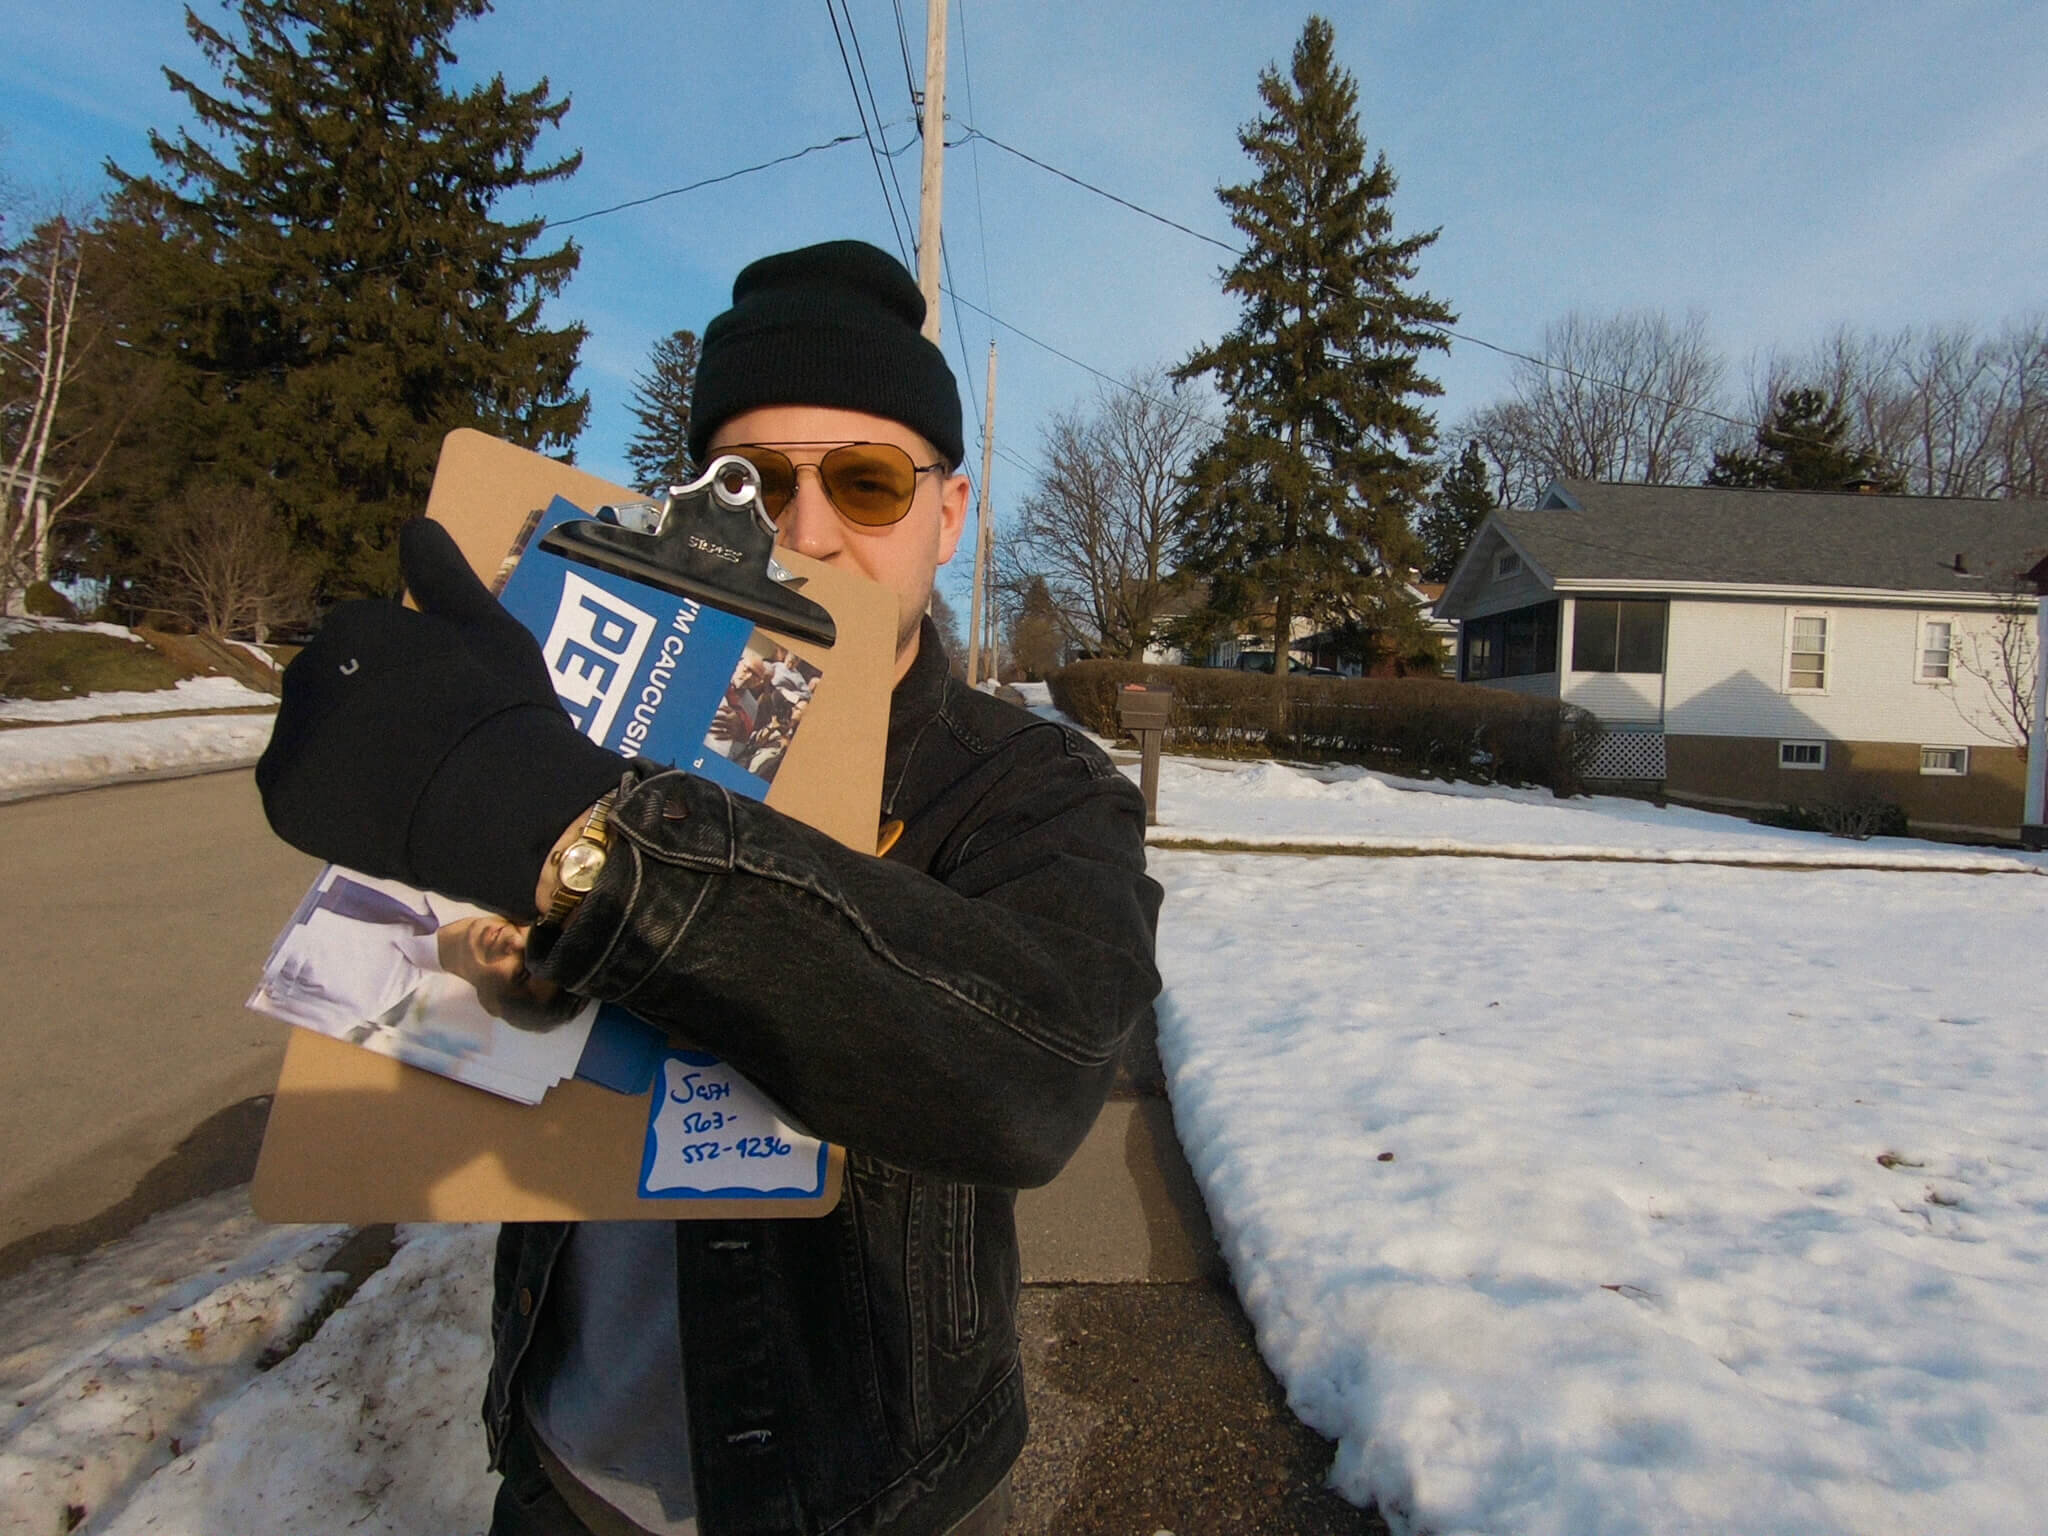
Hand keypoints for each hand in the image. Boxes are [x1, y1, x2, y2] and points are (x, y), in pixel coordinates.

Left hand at [257, 518, 624, 915]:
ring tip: (407, 785)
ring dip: (347, 757)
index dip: (410, 680)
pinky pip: (301, 797)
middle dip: (370, 714)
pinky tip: (379, 810)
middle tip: (429, 748)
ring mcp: (290, 736)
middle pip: (334, 692)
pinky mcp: (283, 798)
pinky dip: (330, 804)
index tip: (447, 705)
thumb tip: (414, 523)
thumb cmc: (501, 707)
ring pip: (315, 743)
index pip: (367, 650)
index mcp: (352, 625)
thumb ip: (442, 575)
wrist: (497, 798)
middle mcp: (307, 670)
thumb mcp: (488, 625)